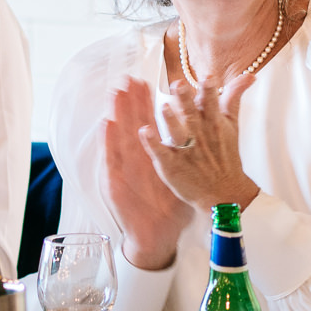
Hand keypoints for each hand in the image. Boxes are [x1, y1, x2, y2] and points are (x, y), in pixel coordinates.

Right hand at [104, 78, 193, 270]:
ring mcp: (124, 167)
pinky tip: (107, 123)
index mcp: (152, 153)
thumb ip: (187, 152)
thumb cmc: (167, 204)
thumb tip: (203, 132)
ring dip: (116, 112)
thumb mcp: (180, 174)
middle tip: (126, 77)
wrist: (155, 233)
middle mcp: (136, 157)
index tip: (144, 80)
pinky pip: (112, 159)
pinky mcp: (115, 181)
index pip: (147, 123)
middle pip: (131, 124)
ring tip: (114, 91)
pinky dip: (108, 141)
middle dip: (129, 100)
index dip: (145, 102)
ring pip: (119, 135)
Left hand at [139, 73, 260, 217]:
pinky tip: (144, 131)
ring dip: (170, 120)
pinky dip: (152, 143)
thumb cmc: (225, 154)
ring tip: (164, 107)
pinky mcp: (171, 165)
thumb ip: (234, 97)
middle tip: (178, 84)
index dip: (209, 90)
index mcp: (214, 123)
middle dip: (185, 100)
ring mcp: (185, 151)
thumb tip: (250, 75)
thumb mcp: (232, 124)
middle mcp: (200, 135)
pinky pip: (160, 152)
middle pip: (192, 114)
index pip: (212, 103)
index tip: (208, 78)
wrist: (224, 192)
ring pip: (177, 132)